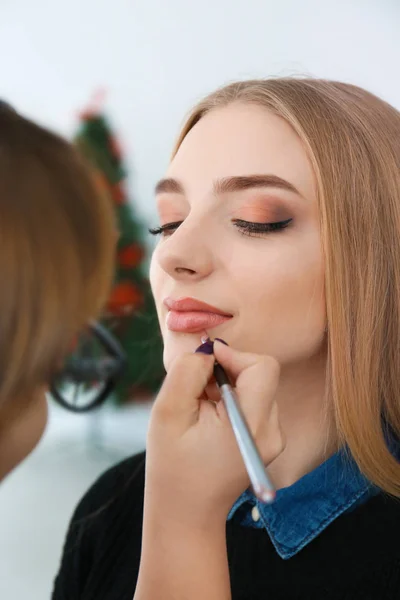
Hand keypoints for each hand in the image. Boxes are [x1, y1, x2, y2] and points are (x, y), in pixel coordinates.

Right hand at [144, 340, 284, 527]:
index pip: (263, 367)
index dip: (234, 355)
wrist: (186, 513)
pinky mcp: (266, 439)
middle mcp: (271, 431)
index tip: (205, 362)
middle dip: (226, 372)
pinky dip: (231, 400)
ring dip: (227, 386)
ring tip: (201, 410)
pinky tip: (210, 419)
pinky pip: (253, 402)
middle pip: (258, 374)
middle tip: (196, 392)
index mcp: (252, 425)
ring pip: (255, 386)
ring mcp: (272, 437)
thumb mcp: (168, 412)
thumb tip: (207, 349)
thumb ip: (188, 372)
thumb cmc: (173, 467)